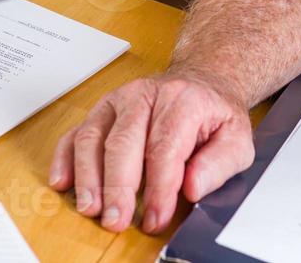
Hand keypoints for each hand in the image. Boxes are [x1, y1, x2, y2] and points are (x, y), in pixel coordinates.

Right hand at [49, 73, 254, 234]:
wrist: (201, 81)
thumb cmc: (214, 114)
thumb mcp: (237, 138)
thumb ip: (219, 164)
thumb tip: (192, 187)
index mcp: (182, 101)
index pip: (164, 147)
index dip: (158, 187)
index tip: (155, 218)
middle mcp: (145, 95)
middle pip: (123, 141)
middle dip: (117, 186)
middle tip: (115, 219)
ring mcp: (118, 101)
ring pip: (93, 136)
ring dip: (88, 176)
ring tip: (90, 207)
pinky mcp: (101, 111)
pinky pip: (76, 132)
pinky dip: (65, 158)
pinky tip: (63, 182)